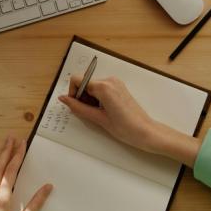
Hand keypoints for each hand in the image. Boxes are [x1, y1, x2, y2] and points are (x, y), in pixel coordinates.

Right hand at [59, 75, 202, 166]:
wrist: (146, 132)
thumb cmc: (125, 128)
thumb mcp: (98, 119)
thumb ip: (78, 107)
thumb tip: (64, 99)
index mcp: (104, 86)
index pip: (77, 79)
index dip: (73, 92)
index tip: (76, 105)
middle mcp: (110, 80)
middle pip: (85, 82)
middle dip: (81, 97)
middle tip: (89, 113)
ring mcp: (116, 83)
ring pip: (92, 86)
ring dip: (89, 98)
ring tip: (98, 114)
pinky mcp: (119, 87)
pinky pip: (101, 88)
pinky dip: (97, 98)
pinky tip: (104, 111)